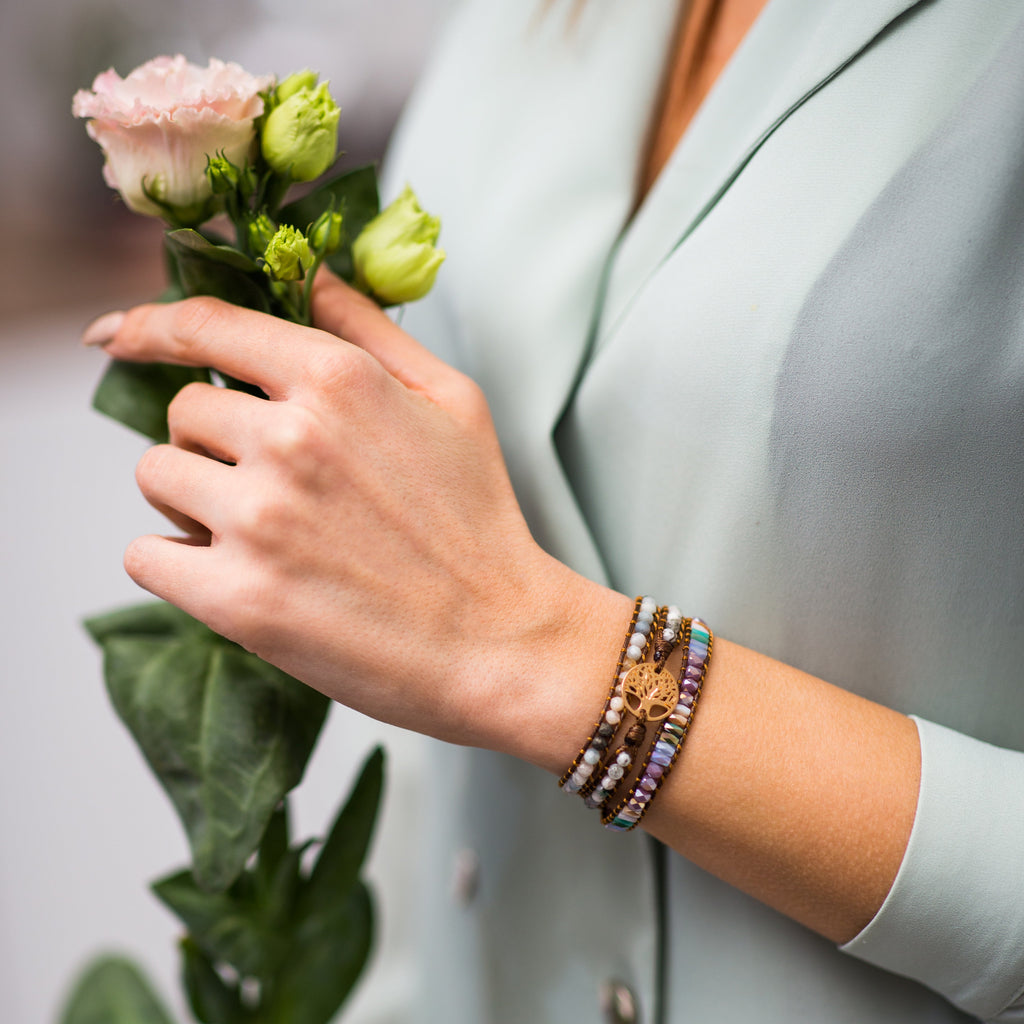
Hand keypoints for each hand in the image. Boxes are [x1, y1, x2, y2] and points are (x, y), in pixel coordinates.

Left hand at [86, 275, 627, 756]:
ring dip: (192, 500)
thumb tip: (307, 272)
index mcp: (338, 380)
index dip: (149, 325)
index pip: (207, 326)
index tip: (113, 335)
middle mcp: (291, 438)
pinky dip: (176, 562)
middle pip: (183, 412)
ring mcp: (260, 518)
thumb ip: (371, 327)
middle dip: (214, 443)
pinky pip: (146, 554)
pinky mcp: (238, 597)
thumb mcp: (452, 398)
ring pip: (156, 477)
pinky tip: (234, 574)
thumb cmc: (479, 519)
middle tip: (274, 486)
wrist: (500, 640)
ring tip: (261, 534)